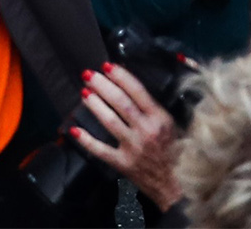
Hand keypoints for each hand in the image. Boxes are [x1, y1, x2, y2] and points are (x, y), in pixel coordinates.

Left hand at [70, 63, 184, 207]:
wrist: (176, 185)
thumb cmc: (177, 151)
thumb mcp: (174, 124)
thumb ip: (157, 107)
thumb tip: (134, 87)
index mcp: (160, 118)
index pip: (138, 91)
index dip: (121, 76)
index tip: (108, 66)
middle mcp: (146, 130)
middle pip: (120, 103)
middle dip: (103, 86)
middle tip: (89, 74)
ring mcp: (133, 147)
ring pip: (109, 121)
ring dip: (95, 105)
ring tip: (84, 92)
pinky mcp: (123, 163)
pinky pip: (100, 150)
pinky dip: (86, 140)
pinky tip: (74, 129)